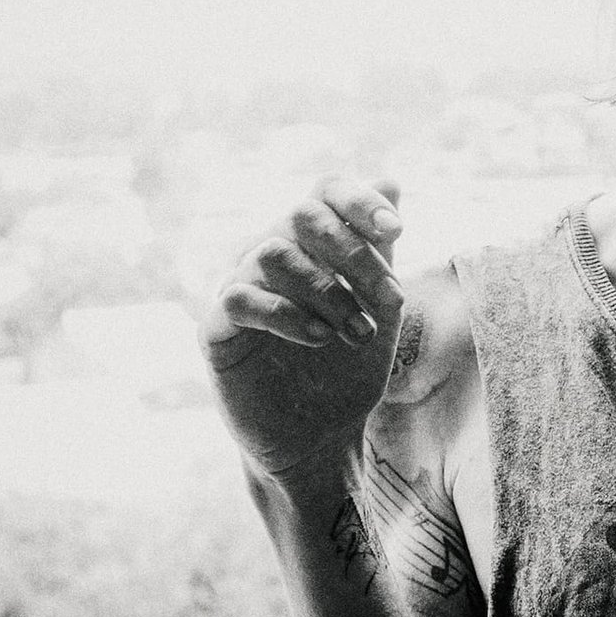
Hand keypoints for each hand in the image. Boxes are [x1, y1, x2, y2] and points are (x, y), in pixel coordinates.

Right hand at [199, 176, 406, 482]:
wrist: (320, 436)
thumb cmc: (348, 368)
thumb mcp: (377, 307)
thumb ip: (380, 248)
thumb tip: (391, 180)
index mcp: (312, 243)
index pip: (326, 191)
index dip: (360, 200)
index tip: (397, 230)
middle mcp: (272, 253)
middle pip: (303, 214)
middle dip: (355, 255)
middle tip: (390, 301)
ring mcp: (239, 285)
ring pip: (275, 252)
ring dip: (328, 293)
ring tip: (356, 333)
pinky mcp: (218, 326)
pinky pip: (241, 295)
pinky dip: (286, 313)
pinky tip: (319, 340)